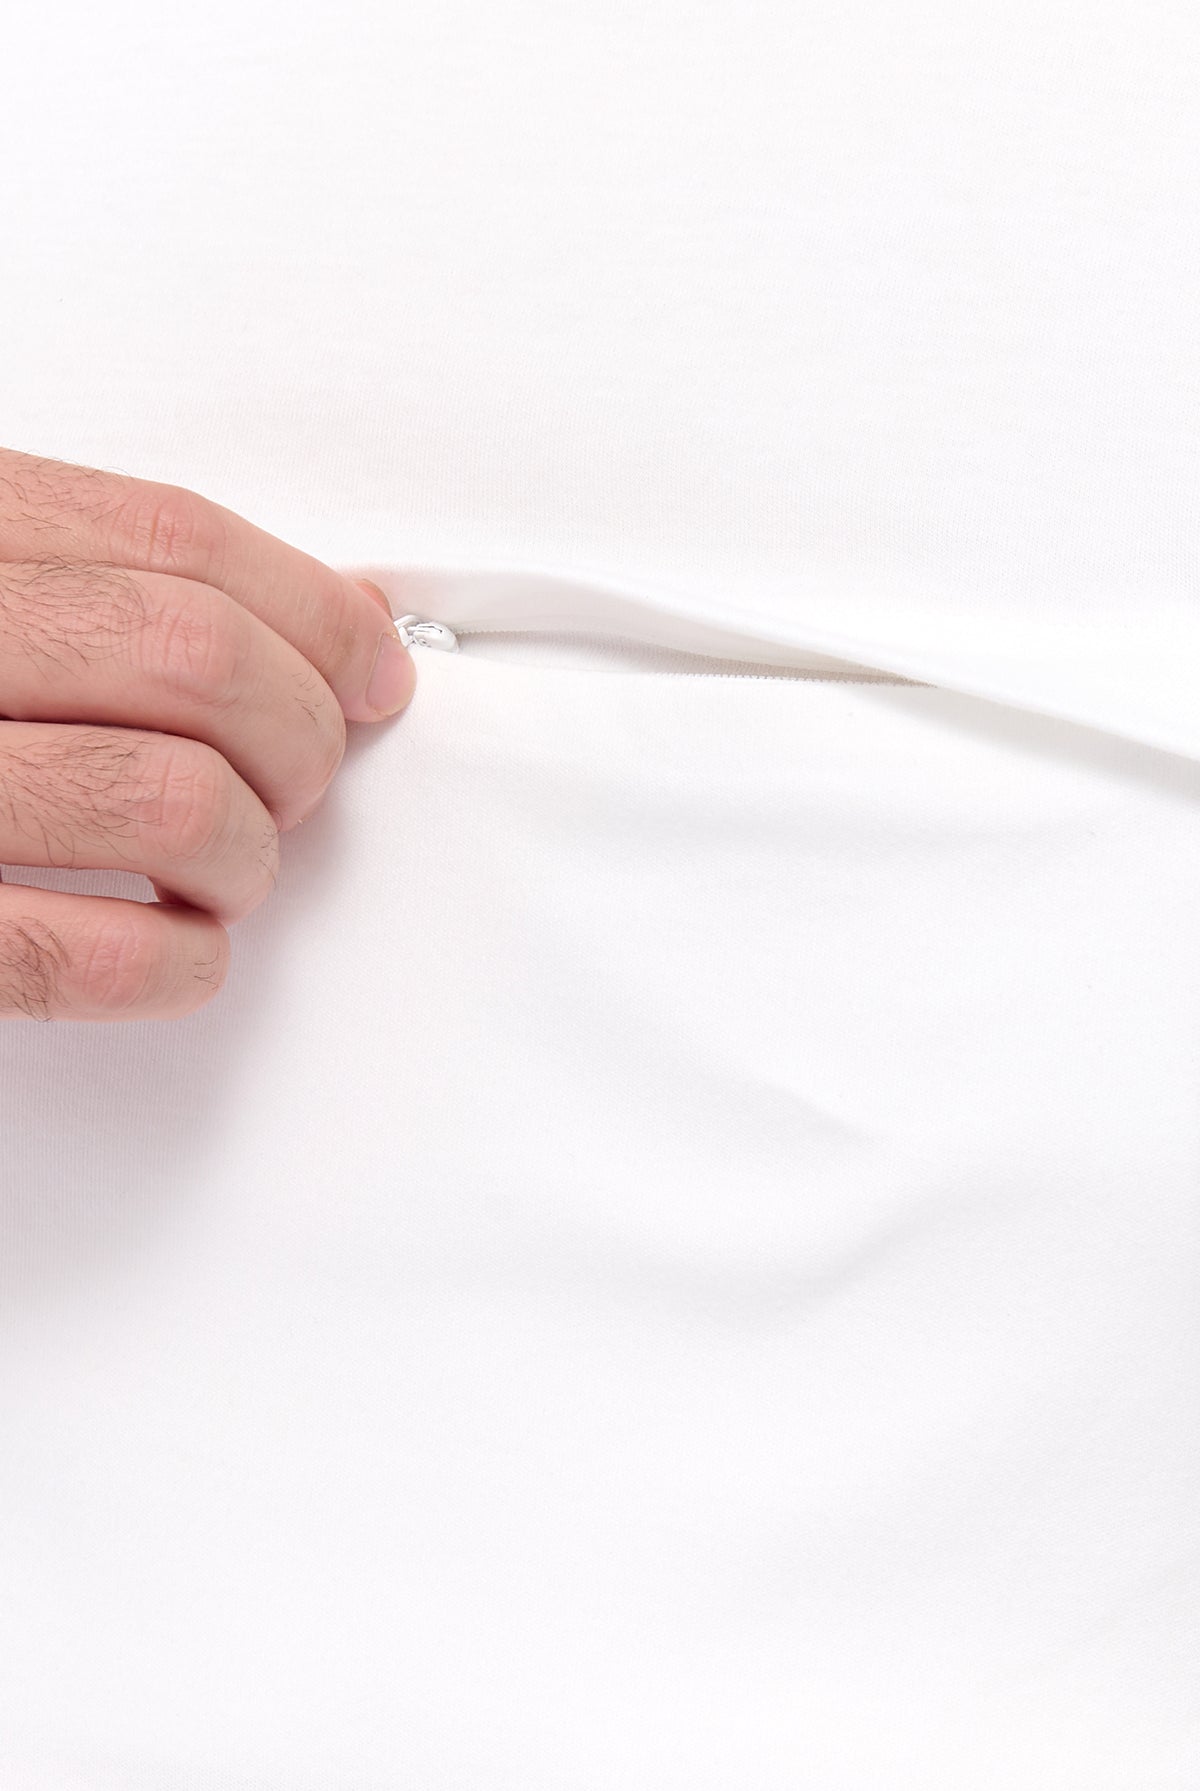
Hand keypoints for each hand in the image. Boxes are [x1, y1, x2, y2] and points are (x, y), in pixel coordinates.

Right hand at [0, 449, 413, 1021]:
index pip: (176, 541)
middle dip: (302, 732)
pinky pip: (85, 959)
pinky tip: (183, 951)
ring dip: (250, 853)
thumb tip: (341, 618)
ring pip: (169, 804)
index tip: (375, 666)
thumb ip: (100, 576)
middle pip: (198, 663)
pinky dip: (182, 966)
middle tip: (304, 775)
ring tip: (230, 866)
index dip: (315, 610)